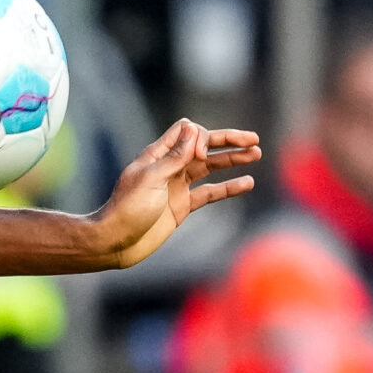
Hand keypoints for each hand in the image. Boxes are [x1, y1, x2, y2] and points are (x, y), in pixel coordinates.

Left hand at [88, 119, 260, 269]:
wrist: (115, 242)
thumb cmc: (127, 209)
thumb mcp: (151, 179)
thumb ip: (174, 157)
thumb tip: (194, 130)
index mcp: (158, 155)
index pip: (187, 131)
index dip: (201, 138)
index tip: (201, 157)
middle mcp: (169, 167)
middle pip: (204, 146)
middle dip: (228, 141)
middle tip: (253, 140)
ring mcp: (177, 186)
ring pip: (210, 167)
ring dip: (232, 160)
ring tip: (256, 154)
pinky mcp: (182, 206)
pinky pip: (210, 193)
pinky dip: (228, 187)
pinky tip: (247, 183)